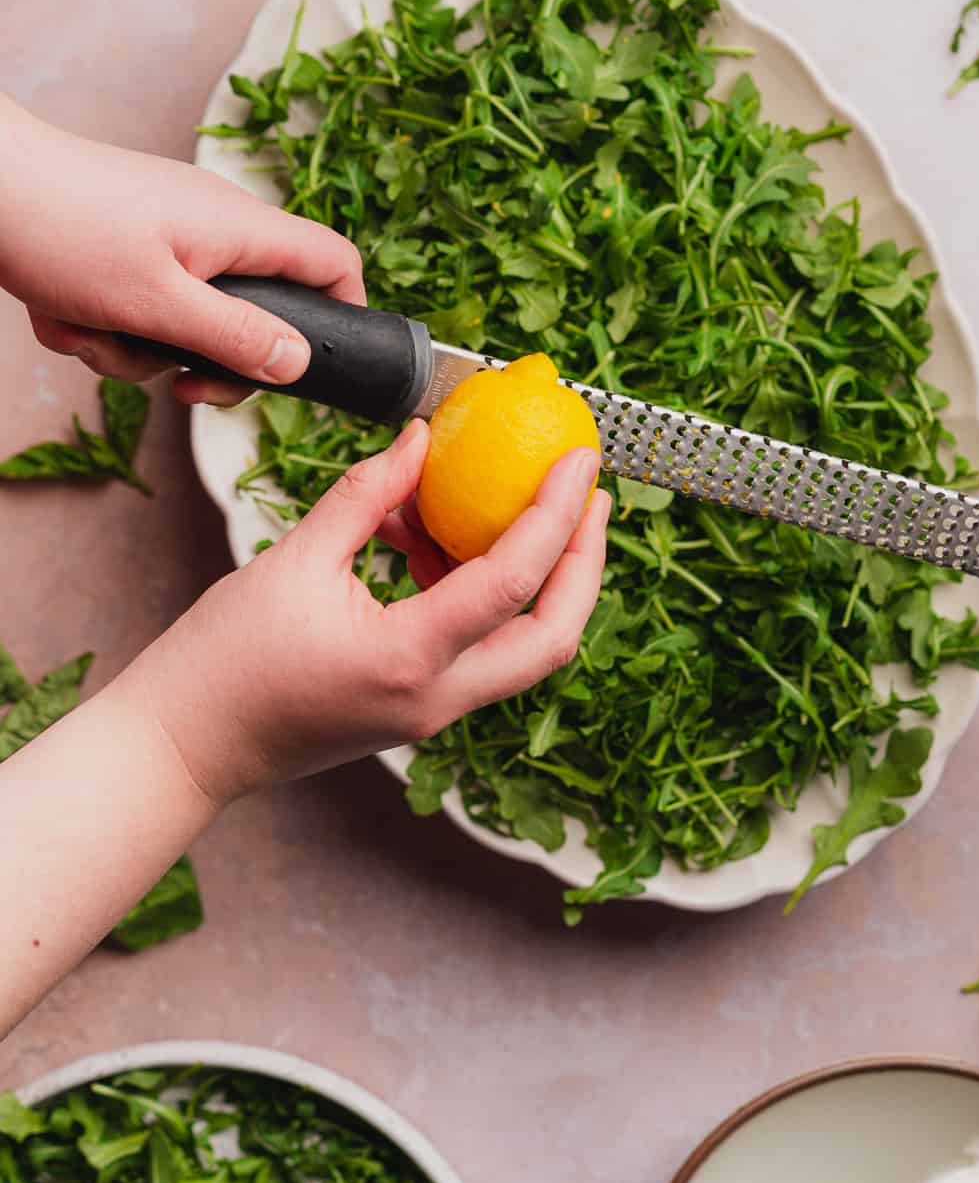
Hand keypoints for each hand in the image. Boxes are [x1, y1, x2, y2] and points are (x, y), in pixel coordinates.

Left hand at [0, 95, 362, 404]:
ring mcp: (171, 234)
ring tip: (88, 331)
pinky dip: (104, 323)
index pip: (333, 262)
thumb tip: (298, 363)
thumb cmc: (65, 228)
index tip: (317, 366)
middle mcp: (216, 226)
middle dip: (211, 360)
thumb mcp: (157, 304)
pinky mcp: (130, 245)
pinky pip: (140, 306)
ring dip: (136, 347)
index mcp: (241, 229)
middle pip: (257, 311)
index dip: (344, 313)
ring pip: (186, 319)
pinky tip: (63, 312)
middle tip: (181, 387)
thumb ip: (234, 337)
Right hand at [124, 424, 609, 805]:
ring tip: (521, 503)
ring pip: (525, 648)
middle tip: (588, 494)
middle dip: (586, 562)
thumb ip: (367, 495)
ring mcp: (432, 711)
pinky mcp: (419, 708)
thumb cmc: (225, 659)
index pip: (513, 583)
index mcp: (407, 659)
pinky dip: (481, 593)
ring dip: (539, 578)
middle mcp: (436, 697)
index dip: (556, 514)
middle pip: (554, 636)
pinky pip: (479, 649)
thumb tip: (423, 438)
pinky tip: (442, 538)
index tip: (579, 461)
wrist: (187, 744)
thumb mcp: (296, 559)